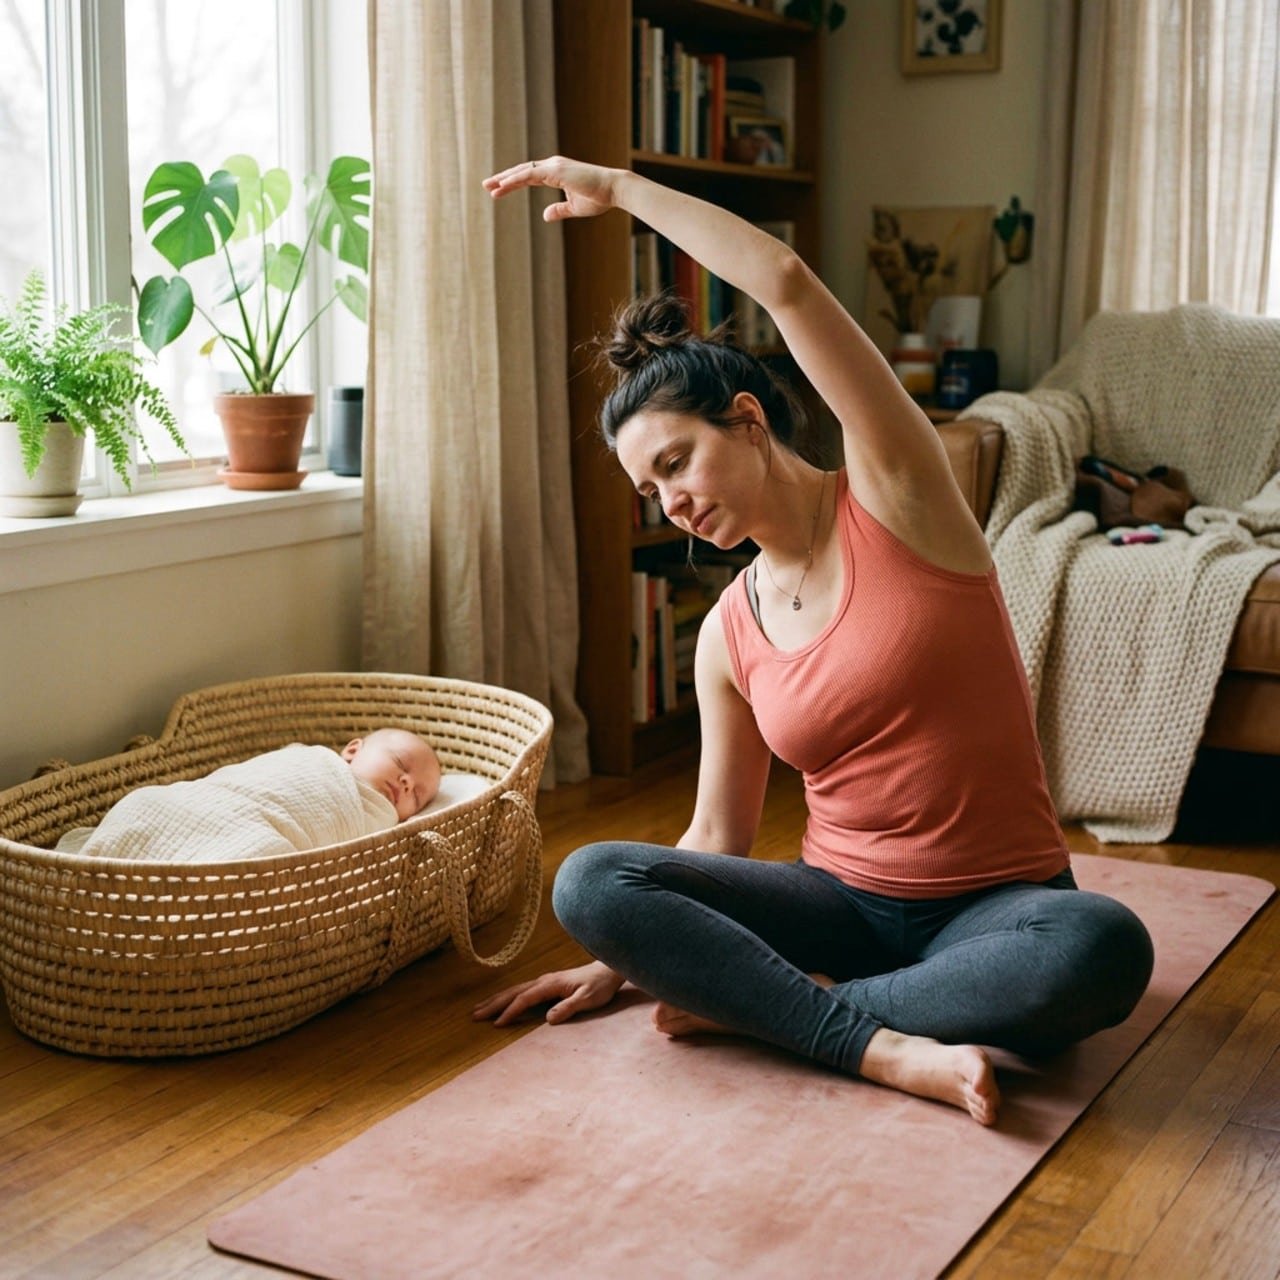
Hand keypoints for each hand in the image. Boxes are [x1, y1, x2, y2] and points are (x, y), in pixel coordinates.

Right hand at [471, 960, 624, 1026]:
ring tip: (479, 1008)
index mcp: (550, 984)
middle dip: (493, 1003)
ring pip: (515, 990)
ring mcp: (545, 981)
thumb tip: (548, 1019)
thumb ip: (568, 1008)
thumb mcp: (588, 1000)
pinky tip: (502, 1002)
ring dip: (497, 999)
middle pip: (513, 992)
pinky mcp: (547, 984)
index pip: (525, 999)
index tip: (497, 1024)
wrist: (608, 971)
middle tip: (474, 1015)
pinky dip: (508, 997)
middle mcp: (544, 980)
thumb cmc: (599, 987)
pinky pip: (522, 991)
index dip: (510, 1011)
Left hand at [482, 155, 620, 222]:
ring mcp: (553, 166)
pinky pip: (530, 174)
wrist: (614, 190)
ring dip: (504, 179)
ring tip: (488, 186)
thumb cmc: (599, 198)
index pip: (528, 176)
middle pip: (521, 171)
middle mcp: (552, 166)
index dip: (513, 183)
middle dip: (503, 178)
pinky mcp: (555, 170)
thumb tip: (545, 215)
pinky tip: (503, 185)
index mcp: (555, 173)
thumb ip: (559, 210)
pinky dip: (515, 179)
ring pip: (522, 171)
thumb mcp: (574, 208)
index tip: (497, 190)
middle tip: (486, 185)